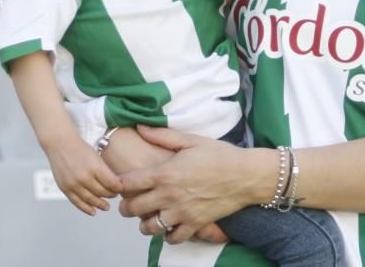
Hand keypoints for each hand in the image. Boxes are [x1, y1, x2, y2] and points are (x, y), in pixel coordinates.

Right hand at [46, 135, 123, 215]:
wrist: (60, 144)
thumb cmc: (79, 148)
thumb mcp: (96, 156)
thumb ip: (104, 171)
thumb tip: (115, 185)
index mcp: (95, 167)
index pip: (111, 183)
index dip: (118, 188)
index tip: (121, 189)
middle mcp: (84, 177)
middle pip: (102, 192)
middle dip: (110, 195)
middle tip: (114, 196)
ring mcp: (73, 184)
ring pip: (91, 200)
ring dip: (100, 204)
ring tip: (106, 206)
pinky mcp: (65, 188)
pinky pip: (77, 202)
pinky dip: (86, 208)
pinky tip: (93, 211)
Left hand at [118, 125, 259, 244]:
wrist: (245, 175)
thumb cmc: (219, 155)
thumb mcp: (190, 140)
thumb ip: (162, 135)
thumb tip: (140, 126)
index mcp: (165, 173)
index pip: (128, 183)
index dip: (119, 185)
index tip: (119, 184)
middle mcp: (169, 195)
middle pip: (134, 208)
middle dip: (127, 207)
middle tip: (129, 203)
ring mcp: (181, 212)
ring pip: (150, 227)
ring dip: (144, 223)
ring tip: (147, 217)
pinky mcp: (195, 224)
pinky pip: (173, 238)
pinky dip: (168, 235)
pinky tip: (169, 226)